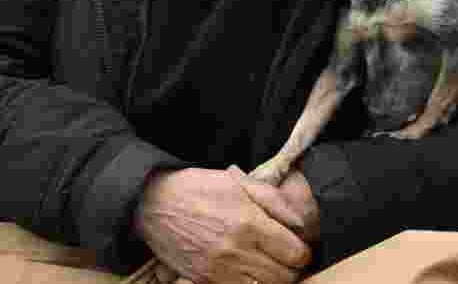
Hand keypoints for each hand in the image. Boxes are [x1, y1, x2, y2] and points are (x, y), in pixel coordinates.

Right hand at [133, 168, 310, 283]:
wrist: (154, 204)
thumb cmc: (198, 188)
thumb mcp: (238, 183)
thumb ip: (273, 201)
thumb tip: (301, 223)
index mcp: (249, 223)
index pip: (296, 253)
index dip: (303, 251)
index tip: (298, 246)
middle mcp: (237, 250)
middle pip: (285, 277)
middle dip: (292, 268)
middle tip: (285, 257)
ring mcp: (220, 269)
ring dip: (273, 279)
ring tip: (268, 265)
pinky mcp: (206, 280)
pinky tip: (248, 272)